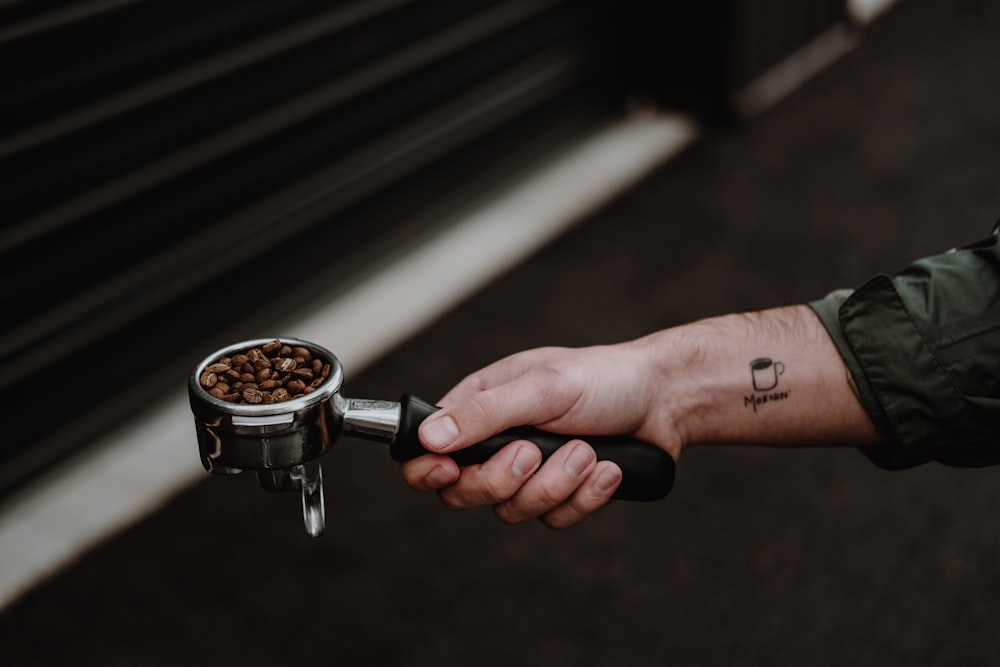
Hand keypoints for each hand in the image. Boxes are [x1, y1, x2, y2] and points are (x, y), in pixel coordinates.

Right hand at [399, 306, 881, 527]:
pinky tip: (607, 469)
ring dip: (556, 483)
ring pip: (513, 511)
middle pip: (464, 492)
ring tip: (586, 450)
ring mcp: (530, 474)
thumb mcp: (541, 386)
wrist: (664, 400)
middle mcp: (497, 443)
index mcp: (479, 407)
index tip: (449, 471)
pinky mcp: (562, 495)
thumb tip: (429, 436)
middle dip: (504, 479)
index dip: (427, 470)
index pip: (426, 450)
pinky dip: (585, 497)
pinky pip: (555, 519)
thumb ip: (484, 414)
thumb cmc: (602, 378)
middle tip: (535, 451)